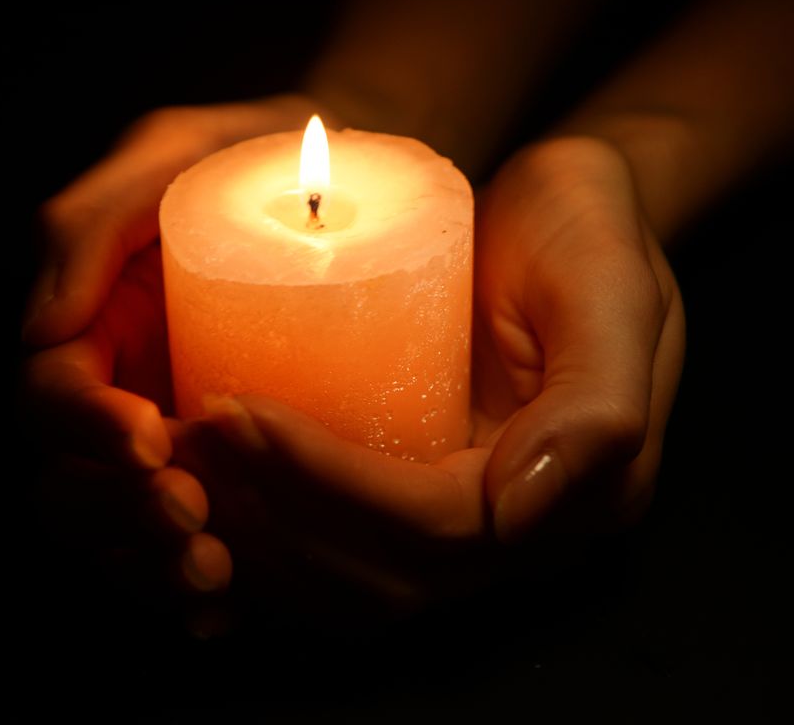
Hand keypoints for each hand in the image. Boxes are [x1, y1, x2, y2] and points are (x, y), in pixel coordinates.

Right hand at [22, 96, 329, 606]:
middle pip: (72, 483)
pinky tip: (230, 609)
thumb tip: (45, 325)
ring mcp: (171, 441)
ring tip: (215, 574)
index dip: (82, 429)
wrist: (351, 188)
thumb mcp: (171, 154)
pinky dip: (194, 591)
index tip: (147, 436)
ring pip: (122, 532)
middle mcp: (119, 393)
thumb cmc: (255, 155)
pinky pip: (191, 547)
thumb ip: (95, 218)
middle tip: (191, 517)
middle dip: (118, 513)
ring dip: (152, 565)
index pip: (48, 397)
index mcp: (92, 328)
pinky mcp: (229, 473)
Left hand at [181, 135, 683, 623]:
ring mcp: (463, 525)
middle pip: (376, 575)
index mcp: (574, 494)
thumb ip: (597, 403)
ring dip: (256, 537)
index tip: (237, 410)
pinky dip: (267, 540)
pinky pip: (334, 553)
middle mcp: (515, 530)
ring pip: (346, 584)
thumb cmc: (590, 229)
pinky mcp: (413, 499)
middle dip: (273, 512)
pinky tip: (207, 489)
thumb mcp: (612, 285)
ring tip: (185, 457)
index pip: (428, 528)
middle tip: (194, 434)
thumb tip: (515, 516)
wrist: (569, 211)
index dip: (324, 482)